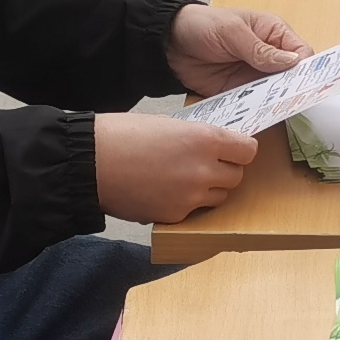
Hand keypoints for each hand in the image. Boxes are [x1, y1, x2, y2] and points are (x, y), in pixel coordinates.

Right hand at [94, 112, 255, 223]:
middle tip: (204, 164)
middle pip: (236, 176)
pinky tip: (164, 191)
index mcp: (205, 139)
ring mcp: (191, 197)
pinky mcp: (175, 216)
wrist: (91, 163)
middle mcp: (204, 170)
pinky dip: (185, 204)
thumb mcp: (168, 124)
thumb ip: (196, 137)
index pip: (248, 150)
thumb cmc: (123, 135)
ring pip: (219, 197)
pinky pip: (194, 211)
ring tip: (183, 179)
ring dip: (209, 189)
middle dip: (224, 170)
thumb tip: (213, 147)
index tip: (232, 150)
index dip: (240, 150)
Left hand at [166, 3, 305, 98]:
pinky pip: (257, 104)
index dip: (307, 68)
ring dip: (279, 102)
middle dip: (296, 89)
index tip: (307, 84)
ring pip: (278, 93)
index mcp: (274, 33)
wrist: (169, 44)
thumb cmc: (203, 26)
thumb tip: (292, 61)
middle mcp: (271, 57)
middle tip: (296, 102)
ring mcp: (257, 77)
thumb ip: (260, 49)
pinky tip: (262, 117)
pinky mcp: (242, 93)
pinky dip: (260, 111)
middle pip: (294, 76)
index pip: (301, 52)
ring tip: (281, 112)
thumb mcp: (232, 32)